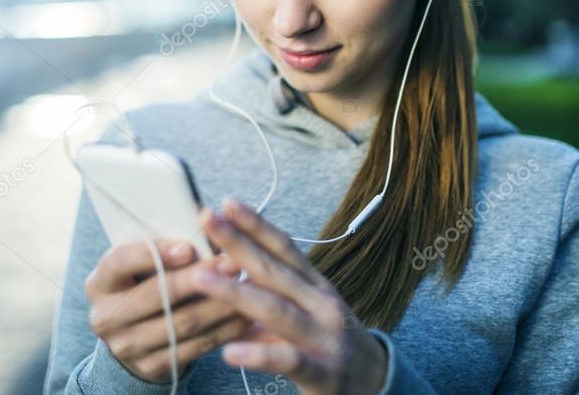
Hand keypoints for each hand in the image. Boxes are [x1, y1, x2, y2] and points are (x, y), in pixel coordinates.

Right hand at [84, 238, 253, 382]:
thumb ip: (167, 245)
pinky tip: (244, 315)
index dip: (154, 253)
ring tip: (247, 287)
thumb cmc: (145, 283)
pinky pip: (195, 347)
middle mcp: (106, 316)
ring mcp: (127, 346)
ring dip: (219, 305)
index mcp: (99, 282)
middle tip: (232, 264)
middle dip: (198, 278)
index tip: (188, 247)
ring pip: (181, 323)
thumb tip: (207, 218)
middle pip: (156, 295)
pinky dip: (223, 330)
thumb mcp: (143, 264)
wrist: (134, 335)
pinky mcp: (152, 367)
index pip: (120, 262)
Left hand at [193, 198, 388, 394]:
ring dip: (235, 293)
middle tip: (207, 219)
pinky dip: (258, 356)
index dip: (256, 224)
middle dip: (238, 243)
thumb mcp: (303, 313)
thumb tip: (222, 274)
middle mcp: (321, 304)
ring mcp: (325, 337)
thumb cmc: (329, 342)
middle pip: (274, 270)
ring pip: (276, 310)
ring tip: (200, 278)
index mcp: (314, 286)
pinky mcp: (324, 373)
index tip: (227, 203)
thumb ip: (266, 295)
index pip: (283, 248)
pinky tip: (229, 352)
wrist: (378, 385)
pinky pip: (288, 360)